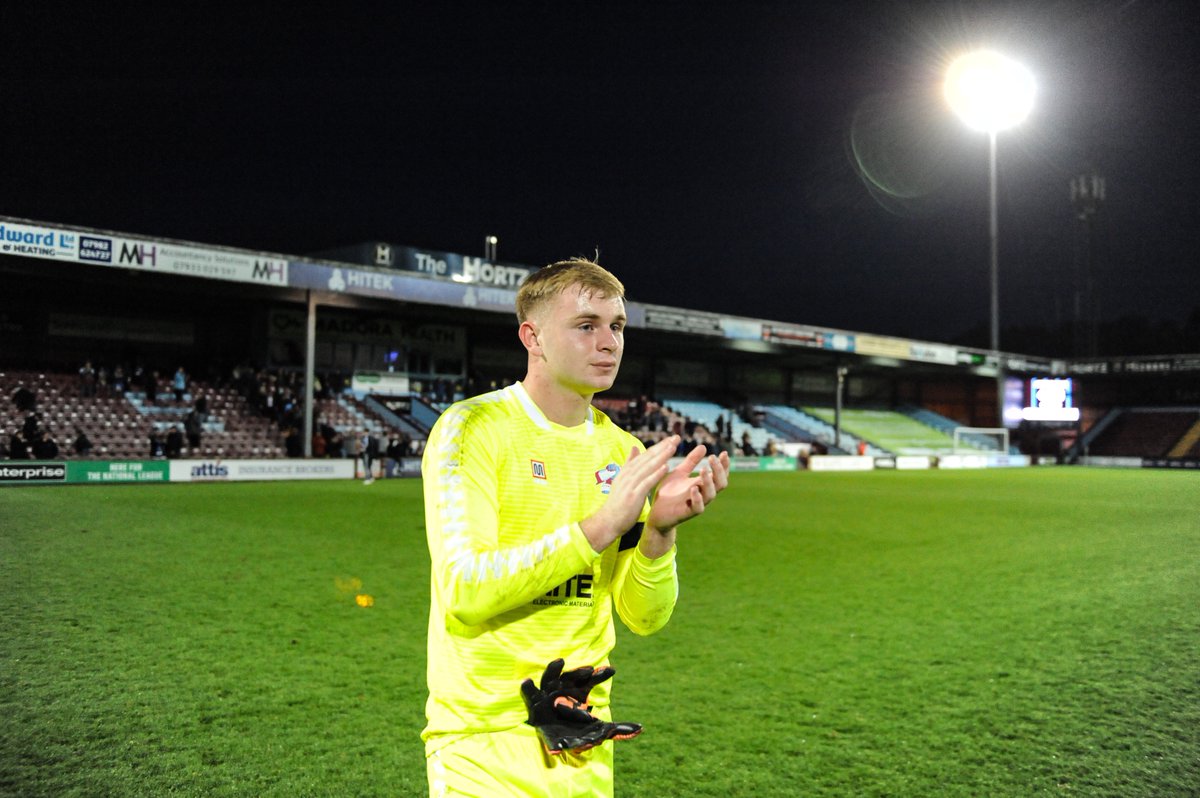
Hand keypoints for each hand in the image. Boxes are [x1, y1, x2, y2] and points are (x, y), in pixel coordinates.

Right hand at [521, 659, 642, 754]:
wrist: (552, 735)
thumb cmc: (575, 727)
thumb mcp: (596, 730)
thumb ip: (616, 729)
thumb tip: (640, 729)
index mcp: (579, 690)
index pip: (591, 680)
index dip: (600, 675)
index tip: (611, 670)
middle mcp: (563, 687)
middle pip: (572, 676)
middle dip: (580, 672)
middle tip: (590, 670)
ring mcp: (548, 694)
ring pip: (550, 677)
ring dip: (554, 669)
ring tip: (560, 661)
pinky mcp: (534, 704)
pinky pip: (529, 693)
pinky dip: (527, 687)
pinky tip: (526, 681)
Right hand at [581, 435, 679, 551]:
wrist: (608, 522)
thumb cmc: (617, 503)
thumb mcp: (622, 481)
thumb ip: (629, 464)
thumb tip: (634, 448)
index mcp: (626, 471)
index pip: (645, 455)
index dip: (658, 447)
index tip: (671, 439)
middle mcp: (628, 475)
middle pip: (647, 458)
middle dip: (662, 447)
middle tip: (676, 438)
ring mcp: (630, 485)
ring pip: (648, 467)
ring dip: (661, 457)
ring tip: (673, 447)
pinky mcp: (633, 495)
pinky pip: (646, 482)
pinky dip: (656, 474)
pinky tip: (666, 467)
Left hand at [646, 446, 729, 533]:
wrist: (656, 513)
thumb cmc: (669, 493)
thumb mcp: (680, 473)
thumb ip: (691, 461)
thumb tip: (704, 446)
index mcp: (703, 484)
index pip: (720, 474)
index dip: (724, 465)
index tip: (723, 453)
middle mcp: (703, 494)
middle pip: (721, 483)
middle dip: (719, 470)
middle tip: (712, 458)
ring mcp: (697, 503)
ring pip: (711, 494)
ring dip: (709, 482)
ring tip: (703, 469)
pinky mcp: (688, 513)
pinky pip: (698, 508)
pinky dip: (698, 498)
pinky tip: (694, 488)